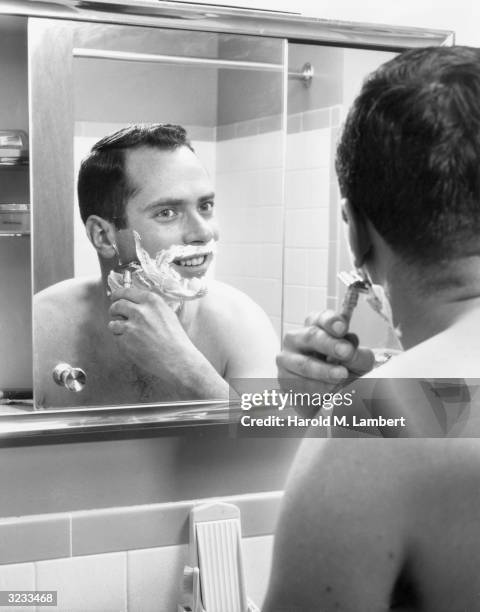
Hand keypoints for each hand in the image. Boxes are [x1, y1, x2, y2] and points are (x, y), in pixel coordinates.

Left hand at [107, 287, 228, 398]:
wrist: (177, 359)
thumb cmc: (175, 339)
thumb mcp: (166, 313)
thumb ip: (150, 306)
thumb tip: (134, 303)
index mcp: (151, 301)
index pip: (126, 292)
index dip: (118, 294)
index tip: (115, 297)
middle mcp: (140, 311)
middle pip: (117, 305)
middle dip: (114, 309)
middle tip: (115, 313)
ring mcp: (131, 326)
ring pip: (113, 323)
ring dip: (117, 327)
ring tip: (130, 334)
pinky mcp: (125, 341)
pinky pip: (117, 338)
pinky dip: (122, 341)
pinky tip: (135, 345)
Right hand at [277, 309, 374, 393]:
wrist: (327, 395)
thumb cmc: (342, 370)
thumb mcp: (358, 362)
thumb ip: (358, 356)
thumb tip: (350, 354)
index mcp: (316, 326)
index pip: (320, 318)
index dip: (331, 321)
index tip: (342, 328)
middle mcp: (297, 338)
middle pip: (310, 336)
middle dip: (329, 344)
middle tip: (346, 351)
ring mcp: (287, 358)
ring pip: (304, 364)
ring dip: (324, 370)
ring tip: (342, 375)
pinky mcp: (284, 379)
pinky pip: (300, 384)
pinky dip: (318, 387)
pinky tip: (330, 389)